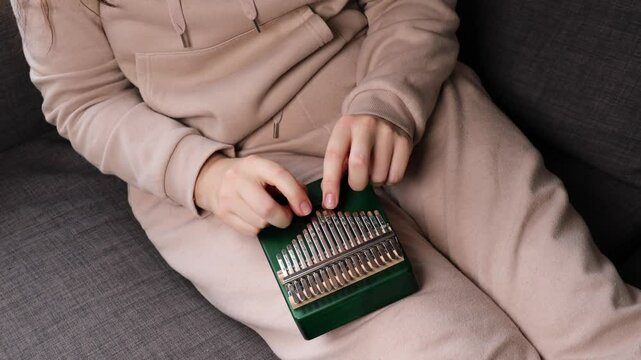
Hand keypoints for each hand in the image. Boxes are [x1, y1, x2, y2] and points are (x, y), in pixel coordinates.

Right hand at [194, 154, 311, 235]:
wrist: (213, 178)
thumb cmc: (250, 176)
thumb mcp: (267, 171)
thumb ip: (289, 183)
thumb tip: (304, 204)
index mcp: (255, 164)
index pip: (279, 177)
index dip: (296, 195)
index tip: (305, 209)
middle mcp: (239, 179)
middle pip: (267, 208)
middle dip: (284, 218)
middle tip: (288, 216)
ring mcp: (228, 197)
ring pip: (260, 223)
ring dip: (271, 223)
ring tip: (270, 214)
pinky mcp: (223, 213)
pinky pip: (250, 231)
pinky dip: (259, 228)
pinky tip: (257, 218)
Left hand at [321, 114, 411, 208]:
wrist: (387, 109)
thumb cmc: (357, 134)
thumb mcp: (343, 140)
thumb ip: (336, 164)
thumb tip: (330, 197)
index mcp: (345, 127)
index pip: (334, 156)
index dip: (331, 183)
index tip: (330, 203)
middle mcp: (366, 126)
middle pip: (359, 164)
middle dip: (356, 183)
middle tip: (357, 183)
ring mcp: (387, 133)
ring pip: (379, 175)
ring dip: (374, 182)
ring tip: (373, 170)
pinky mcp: (404, 142)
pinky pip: (396, 176)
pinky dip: (388, 180)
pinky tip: (385, 169)